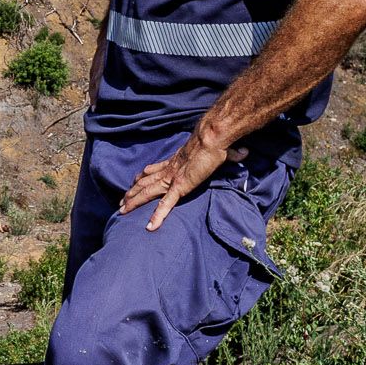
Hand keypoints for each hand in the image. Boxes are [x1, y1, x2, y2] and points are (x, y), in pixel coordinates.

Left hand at [117, 132, 245, 231]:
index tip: (134, 180)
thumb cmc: (215, 142)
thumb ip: (231, 154)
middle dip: (132, 192)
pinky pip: (166, 205)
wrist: (212, 138)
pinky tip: (150, 227)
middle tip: (121, 201)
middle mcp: (169, 170)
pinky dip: (157, 216)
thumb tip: (245, 152)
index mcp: (176, 162)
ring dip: (134, 202)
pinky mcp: (180, 186)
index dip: (143, 175)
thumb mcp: (220, 151)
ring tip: (122, 212)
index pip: (154, 169)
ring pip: (147, 193)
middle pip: (145, 182)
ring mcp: (172, 178)